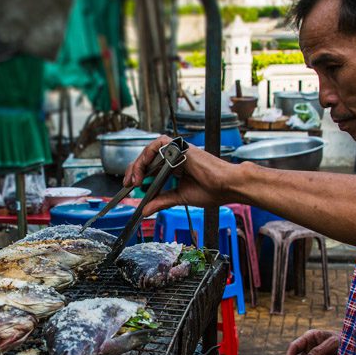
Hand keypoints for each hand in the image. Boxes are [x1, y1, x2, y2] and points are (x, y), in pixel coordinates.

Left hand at [122, 135, 239, 214]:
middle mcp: (175, 157)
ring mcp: (178, 151)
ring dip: (139, 164)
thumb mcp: (179, 198)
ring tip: (134, 180)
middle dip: (134, 170)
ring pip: (151, 150)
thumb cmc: (212, 191)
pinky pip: (160, 143)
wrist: (227, 186)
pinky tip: (144, 168)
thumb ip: (162, 201)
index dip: (138, 175)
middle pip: (147, 158)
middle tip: (128, 185)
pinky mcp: (181, 147)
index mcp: (175, 167)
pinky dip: (149, 153)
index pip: (151, 167)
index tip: (130, 188)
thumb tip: (145, 211)